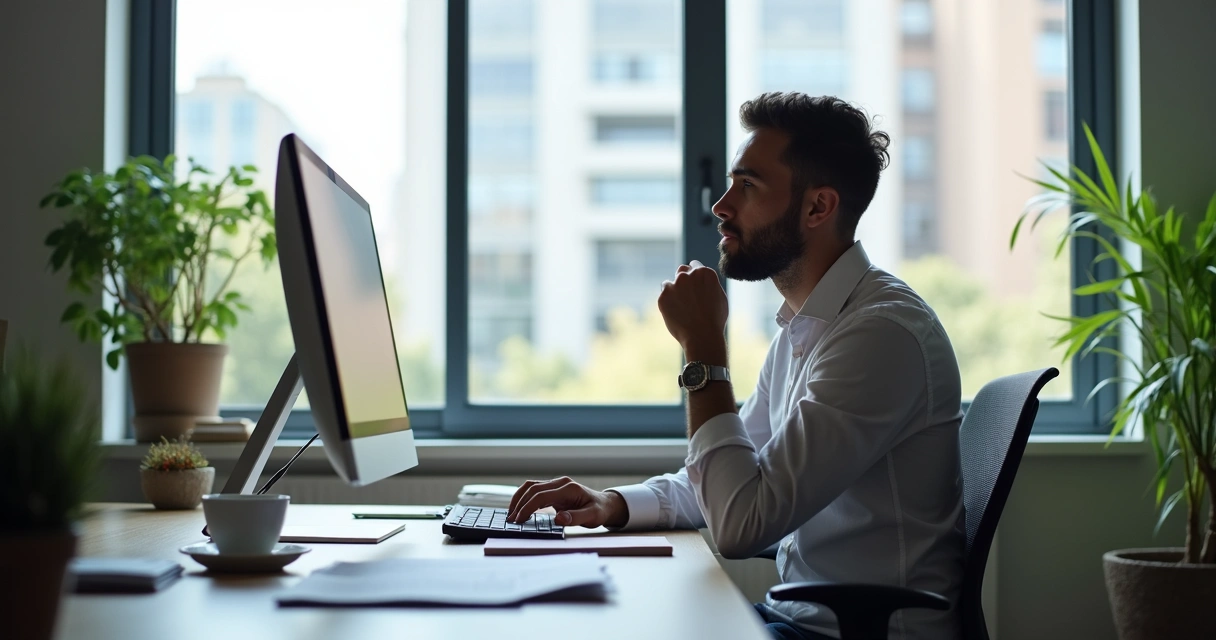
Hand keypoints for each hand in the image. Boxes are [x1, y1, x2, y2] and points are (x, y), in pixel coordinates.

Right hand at [507, 476, 628, 527]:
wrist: (604, 504)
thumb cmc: (599, 511)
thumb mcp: (592, 517)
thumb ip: (576, 518)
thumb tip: (559, 518)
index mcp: (569, 488)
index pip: (541, 495)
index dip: (528, 507)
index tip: (519, 519)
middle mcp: (561, 483)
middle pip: (533, 488)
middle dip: (519, 503)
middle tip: (511, 519)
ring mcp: (556, 484)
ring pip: (531, 486)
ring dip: (519, 498)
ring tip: (511, 513)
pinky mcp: (553, 489)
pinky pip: (535, 490)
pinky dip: (524, 497)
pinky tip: (519, 508)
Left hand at [658, 260, 727, 352]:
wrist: (702, 336)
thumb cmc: (715, 320)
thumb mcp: (720, 297)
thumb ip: (709, 284)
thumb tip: (703, 280)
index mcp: (705, 272)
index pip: (695, 266)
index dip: (695, 277)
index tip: (695, 287)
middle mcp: (688, 275)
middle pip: (682, 270)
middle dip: (684, 280)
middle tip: (687, 296)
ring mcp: (674, 284)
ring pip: (670, 283)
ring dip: (673, 291)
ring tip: (682, 308)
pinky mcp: (663, 296)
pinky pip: (663, 296)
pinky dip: (667, 303)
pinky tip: (676, 313)